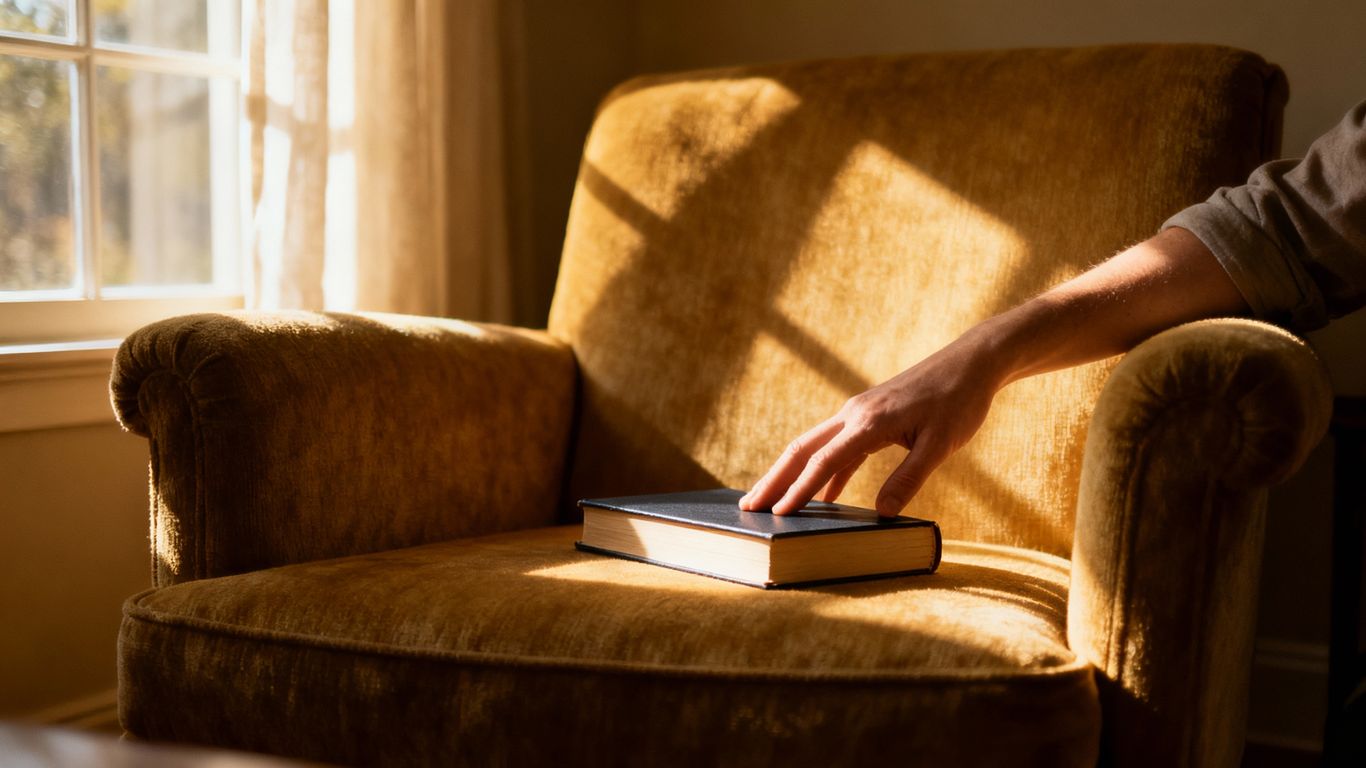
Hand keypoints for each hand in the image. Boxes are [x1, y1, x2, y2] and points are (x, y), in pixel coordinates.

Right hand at [739, 329, 1006, 516]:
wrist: (970, 362)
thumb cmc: (960, 400)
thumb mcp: (942, 445)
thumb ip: (909, 478)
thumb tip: (883, 513)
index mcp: (869, 421)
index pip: (824, 461)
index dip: (799, 490)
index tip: (778, 515)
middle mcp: (854, 414)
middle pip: (801, 449)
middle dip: (774, 480)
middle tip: (748, 508)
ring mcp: (858, 413)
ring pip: (814, 446)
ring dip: (791, 474)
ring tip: (771, 503)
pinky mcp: (868, 417)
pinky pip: (837, 447)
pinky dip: (824, 471)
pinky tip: (823, 495)